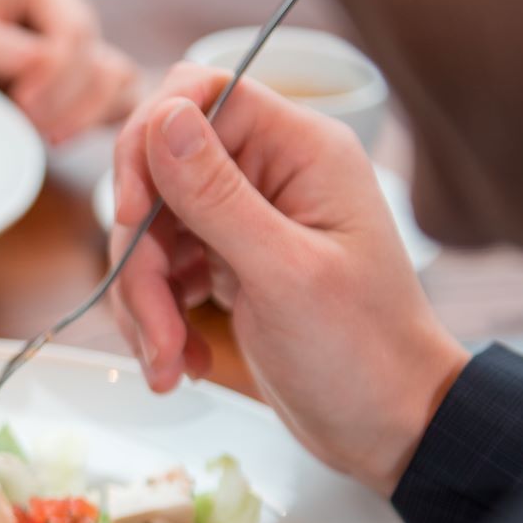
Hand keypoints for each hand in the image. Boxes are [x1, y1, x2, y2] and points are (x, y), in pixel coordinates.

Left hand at [0, 0, 137, 143]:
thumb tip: (39, 64)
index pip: (74, 32)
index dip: (54, 75)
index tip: (20, 105)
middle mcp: (70, 9)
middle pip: (98, 61)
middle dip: (65, 103)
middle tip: (27, 128)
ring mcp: (83, 46)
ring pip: (118, 81)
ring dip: (85, 116)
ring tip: (44, 138)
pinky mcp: (86, 81)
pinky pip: (119, 100)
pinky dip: (98, 123)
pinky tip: (60, 139)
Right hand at [108, 63, 468, 494]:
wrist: (388, 427)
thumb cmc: (362, 352)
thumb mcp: (284, 274)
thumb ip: (217, 195)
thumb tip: (163, 116)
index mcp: (299, 152)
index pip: (198, 95)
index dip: (149, 145)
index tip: (133, 212)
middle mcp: (269, 174)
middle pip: (159, 175)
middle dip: (142, 257)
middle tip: (156, 329)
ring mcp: (245, 221)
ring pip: (150, 232)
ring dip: (145, 303)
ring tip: (170, 363)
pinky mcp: (226, 264)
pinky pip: (162, 272)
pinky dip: (159, 321)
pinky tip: (182, 363)